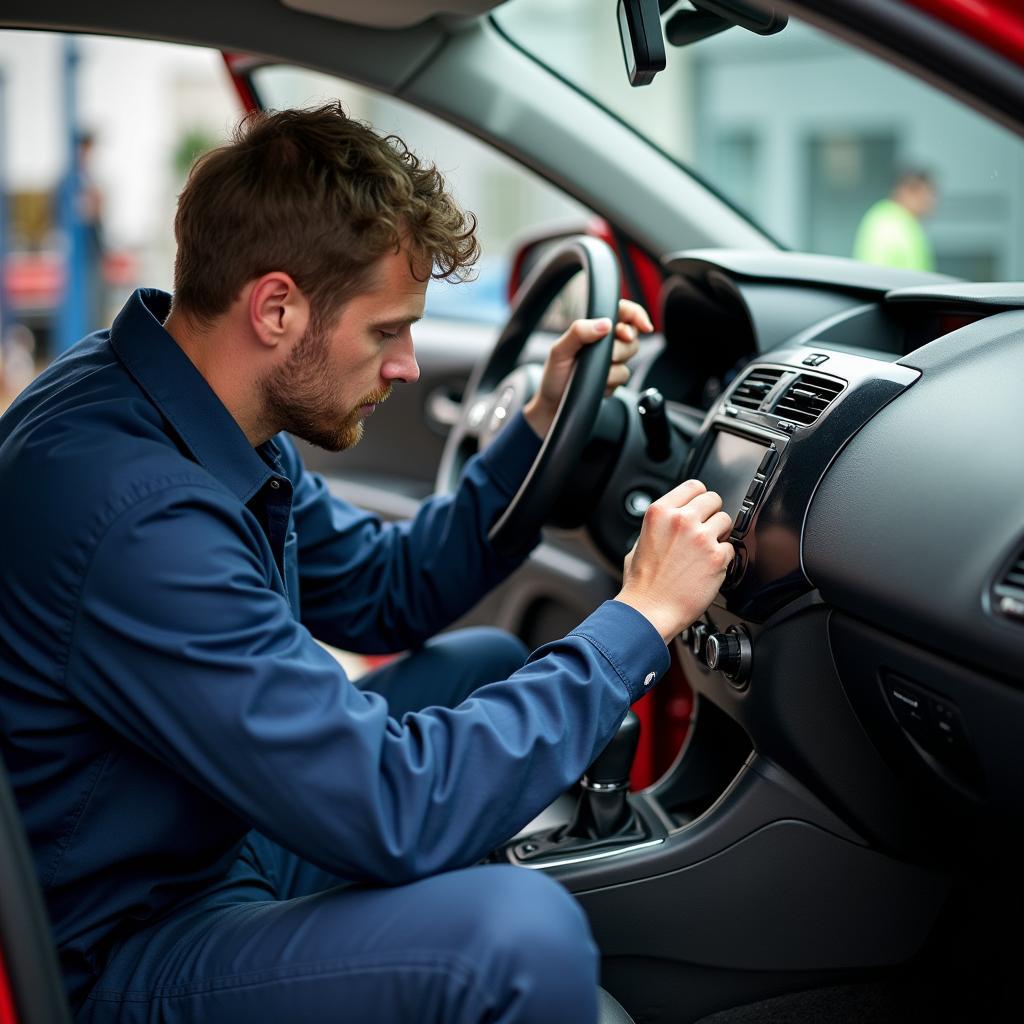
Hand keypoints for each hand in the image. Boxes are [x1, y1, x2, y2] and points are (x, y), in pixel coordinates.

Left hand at [523, 299, 652, 437]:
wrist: (554, 404)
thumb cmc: (555, 374)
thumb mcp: (560, 350)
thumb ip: (579, 332)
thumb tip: (606, 324)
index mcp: (594, 327)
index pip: (624, 312)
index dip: (638, 316)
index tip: (645, 327)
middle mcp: (606, 342)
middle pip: (632, 338)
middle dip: (620, 349)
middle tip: (603, 357)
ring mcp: (612, 360)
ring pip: (629, 360)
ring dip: (612, 368)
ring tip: (591, 372)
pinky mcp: (615, 378)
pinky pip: (624, 376)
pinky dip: (609, 382)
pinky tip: (596, 383)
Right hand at [616, 480, 733, 643]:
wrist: (649, 611)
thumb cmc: (642, 584)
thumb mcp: (640, 542)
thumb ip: (660, 526)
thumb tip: (674, 520)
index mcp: (660, 512)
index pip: (694, 486)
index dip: (699, 498)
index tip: (700, 508)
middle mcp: (681, 520)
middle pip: (714, 499)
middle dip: (711, 515)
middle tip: (704, 532)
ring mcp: (701, 537)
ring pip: (726, 521)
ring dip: (719, 535)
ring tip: (705, 552)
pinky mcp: (717, 557)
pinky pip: (731, 548)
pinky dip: (723, 558)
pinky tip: (707, 568)